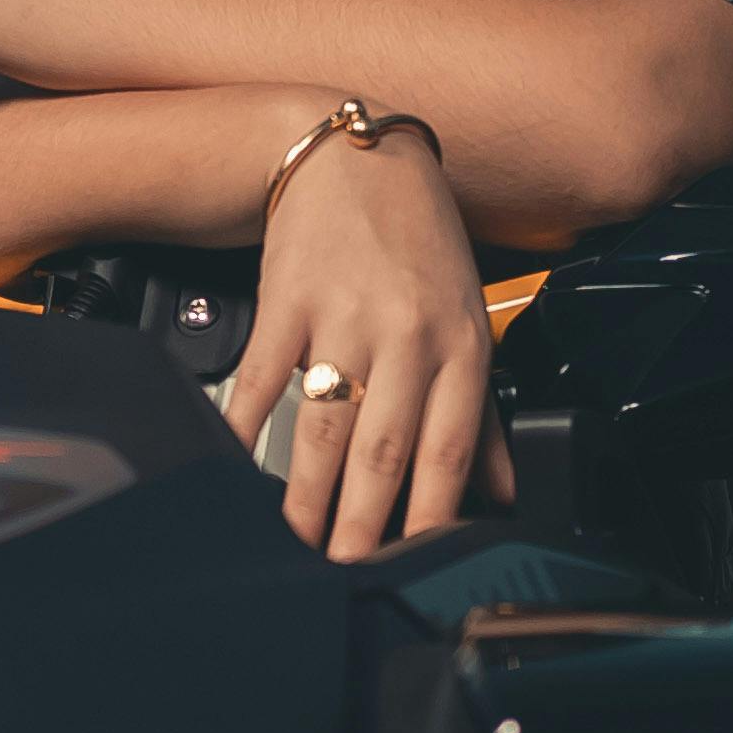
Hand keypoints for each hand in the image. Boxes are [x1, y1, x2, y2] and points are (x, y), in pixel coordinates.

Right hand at [230, 125, 508, 557]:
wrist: (355, 160)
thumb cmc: (417, 245)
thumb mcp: (468, 319)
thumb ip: (482, 413)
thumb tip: (499, 494)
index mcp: (461, 345)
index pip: (449, 449)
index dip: (430, 516)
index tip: (411, 565)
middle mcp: (408, 333)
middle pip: (384, 447)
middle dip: (363, 522)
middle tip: (344, 572)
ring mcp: (345, 315)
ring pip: (326, 423)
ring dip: (306, 493)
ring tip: (293, 540)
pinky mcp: (289, 300)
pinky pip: (263, 376)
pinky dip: (243, 426)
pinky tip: (232, 465)